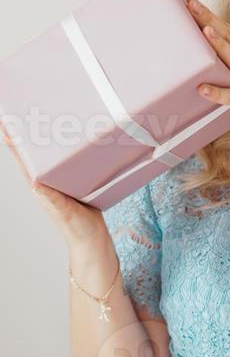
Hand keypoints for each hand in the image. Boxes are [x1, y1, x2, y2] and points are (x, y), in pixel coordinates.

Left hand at [1, 122, 106, 245]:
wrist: (92, 239)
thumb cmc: (76, 228)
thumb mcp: (62, 211)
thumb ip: (51, 198)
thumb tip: (34, 183)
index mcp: (41, 187)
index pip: (23, 161)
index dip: (14, 144)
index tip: (6, 126)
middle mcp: (49, 182)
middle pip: (34, 155)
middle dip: (27, 137)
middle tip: (23, 117)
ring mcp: (62, 182)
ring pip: (50, 158)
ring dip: (45, 142)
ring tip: (43, 123)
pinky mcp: (76, 183)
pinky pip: (68, 164)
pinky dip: (65, 152)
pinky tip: (70, 143)